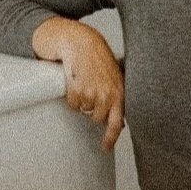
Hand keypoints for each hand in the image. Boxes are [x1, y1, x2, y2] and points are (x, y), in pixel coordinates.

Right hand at [31, 18, 124, 151]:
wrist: (81, 42)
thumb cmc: (97, 57)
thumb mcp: (114, 77)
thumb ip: (116, 98)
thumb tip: (119, 123)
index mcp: (119, 92)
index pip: (117, 122)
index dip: (111, 138)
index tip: (106, 147)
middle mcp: (107, 95)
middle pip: (96, 118)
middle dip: (91, 110)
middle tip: (89, 93)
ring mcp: (92, 93)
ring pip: (82, 110)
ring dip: (80, 100)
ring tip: (83, 82)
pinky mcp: (77, 90)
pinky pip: (71, 103)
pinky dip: (71, 95)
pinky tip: (75, 81)